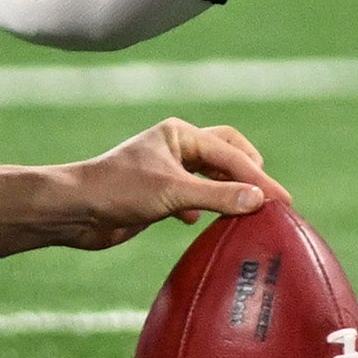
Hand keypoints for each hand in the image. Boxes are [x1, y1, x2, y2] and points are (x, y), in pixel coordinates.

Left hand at [48, 118, 287, 250]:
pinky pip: (193, 196)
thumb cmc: (118, 191)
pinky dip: (204, 207)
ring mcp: (167, 171)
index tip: (283, 201)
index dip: (259, 179)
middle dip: (248, 173)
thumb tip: (259, 200)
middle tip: (269, 198)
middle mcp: (176, 148)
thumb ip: (218, 195)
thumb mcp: (174, 192)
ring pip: (209, 177)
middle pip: (226, 153)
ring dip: (227, 192)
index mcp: (180, 134)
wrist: (74, 212)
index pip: (232, 153)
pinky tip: (201, 222)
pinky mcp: (157, 195)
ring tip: (247, 212)